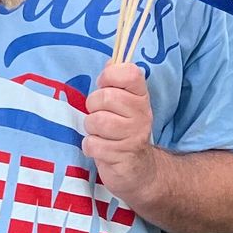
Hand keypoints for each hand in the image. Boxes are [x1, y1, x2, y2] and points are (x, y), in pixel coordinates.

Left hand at [82, 63, 158, 198]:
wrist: (139, 171)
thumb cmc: (124, 131)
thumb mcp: (124, 104)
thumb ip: (116, 82)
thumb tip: (111, 61)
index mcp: (141, 97)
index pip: (129, 72)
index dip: (110, 76)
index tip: (106, 86)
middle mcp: (142, 114)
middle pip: (105, 97)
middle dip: (93, 107)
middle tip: (100, 116)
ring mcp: (134, 136)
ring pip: (96, 121)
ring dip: (91, 129)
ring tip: (101, 134)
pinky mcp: (122, 157)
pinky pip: (92, 144)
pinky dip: (90, 147)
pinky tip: (101, 149)